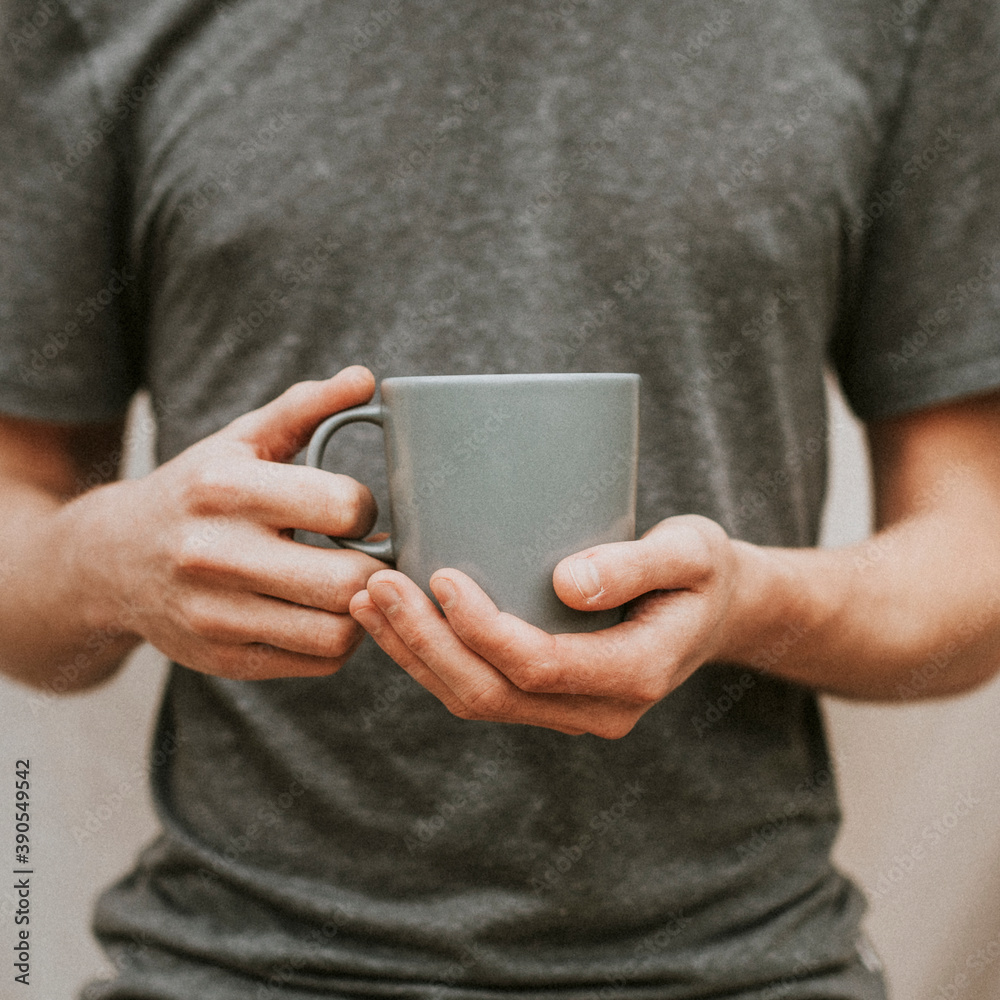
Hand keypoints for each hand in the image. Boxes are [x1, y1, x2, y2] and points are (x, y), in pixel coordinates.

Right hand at [72, 366, 388, 678]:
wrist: (113, 560)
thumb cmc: (196, 490)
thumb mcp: (241, 440)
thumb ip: (304, 407)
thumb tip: (366, 377)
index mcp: (226, 489)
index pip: (345, 507)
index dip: (367, 509)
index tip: (355, 510)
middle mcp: (215, 554)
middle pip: (348, 580)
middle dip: (376, 566)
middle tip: (371, 554)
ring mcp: (216, 615)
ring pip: (338, 632)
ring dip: (361, 608)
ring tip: (350, 584)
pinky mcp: (223, 660)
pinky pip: (316, 662)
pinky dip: (336, 640)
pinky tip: (323, 611)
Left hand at [349, 515, 746, 737]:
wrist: (715, 608)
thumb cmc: (702, 570)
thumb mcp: (691, 552)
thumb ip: (636, 565)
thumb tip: (567, 582)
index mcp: (634, 674)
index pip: (539, 665)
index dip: (480, 627)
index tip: (440, 574)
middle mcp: (597, 709)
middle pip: (491, 693)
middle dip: (425, 643)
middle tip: (377, 585)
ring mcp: (569, 711)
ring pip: (474, 700)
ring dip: (415, 654)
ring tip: (368, 601)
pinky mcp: (546, 696)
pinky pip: (479, 689)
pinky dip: (430, 657)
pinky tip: (396, 619)